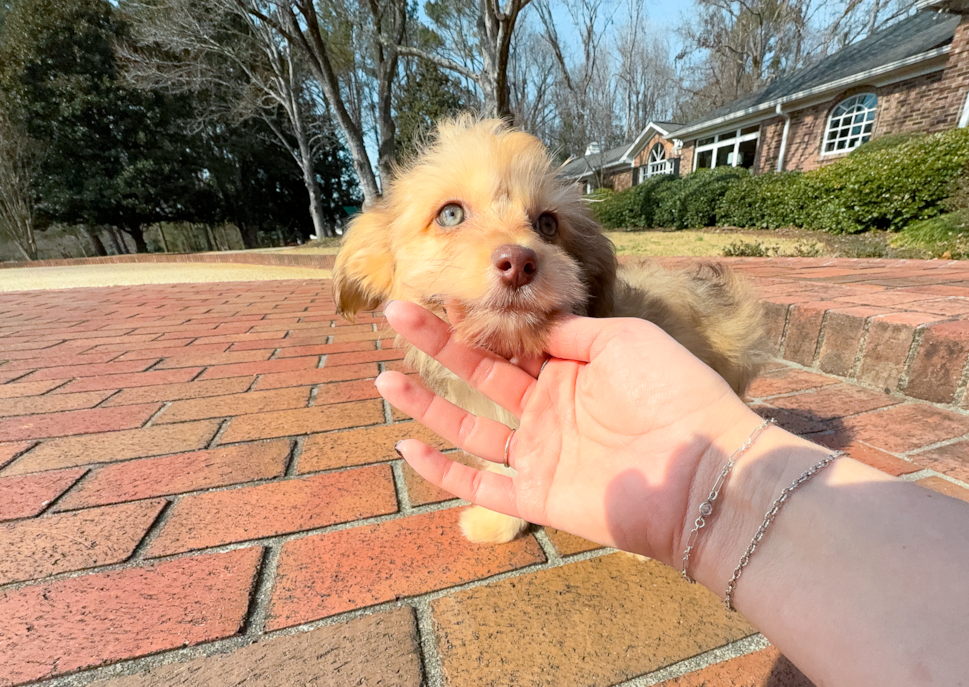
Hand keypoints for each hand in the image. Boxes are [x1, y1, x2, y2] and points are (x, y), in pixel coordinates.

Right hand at [375, 301, 761, 566]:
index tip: (439, 293)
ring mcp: (541, 453)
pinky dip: (443, 471)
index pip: (509, 342)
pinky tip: (408, 446)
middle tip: (395, 314)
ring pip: (469, 427)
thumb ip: (571, 331)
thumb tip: (533, 322)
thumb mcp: (623, 338)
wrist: (706, 469)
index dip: (473, 319)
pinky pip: (480, 486)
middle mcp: (549, 410)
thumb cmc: (673, 393)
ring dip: (427, 405)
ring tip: (385, 379)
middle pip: (480, 375)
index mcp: (570, 370)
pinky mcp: (537, 496)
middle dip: (437, 346)